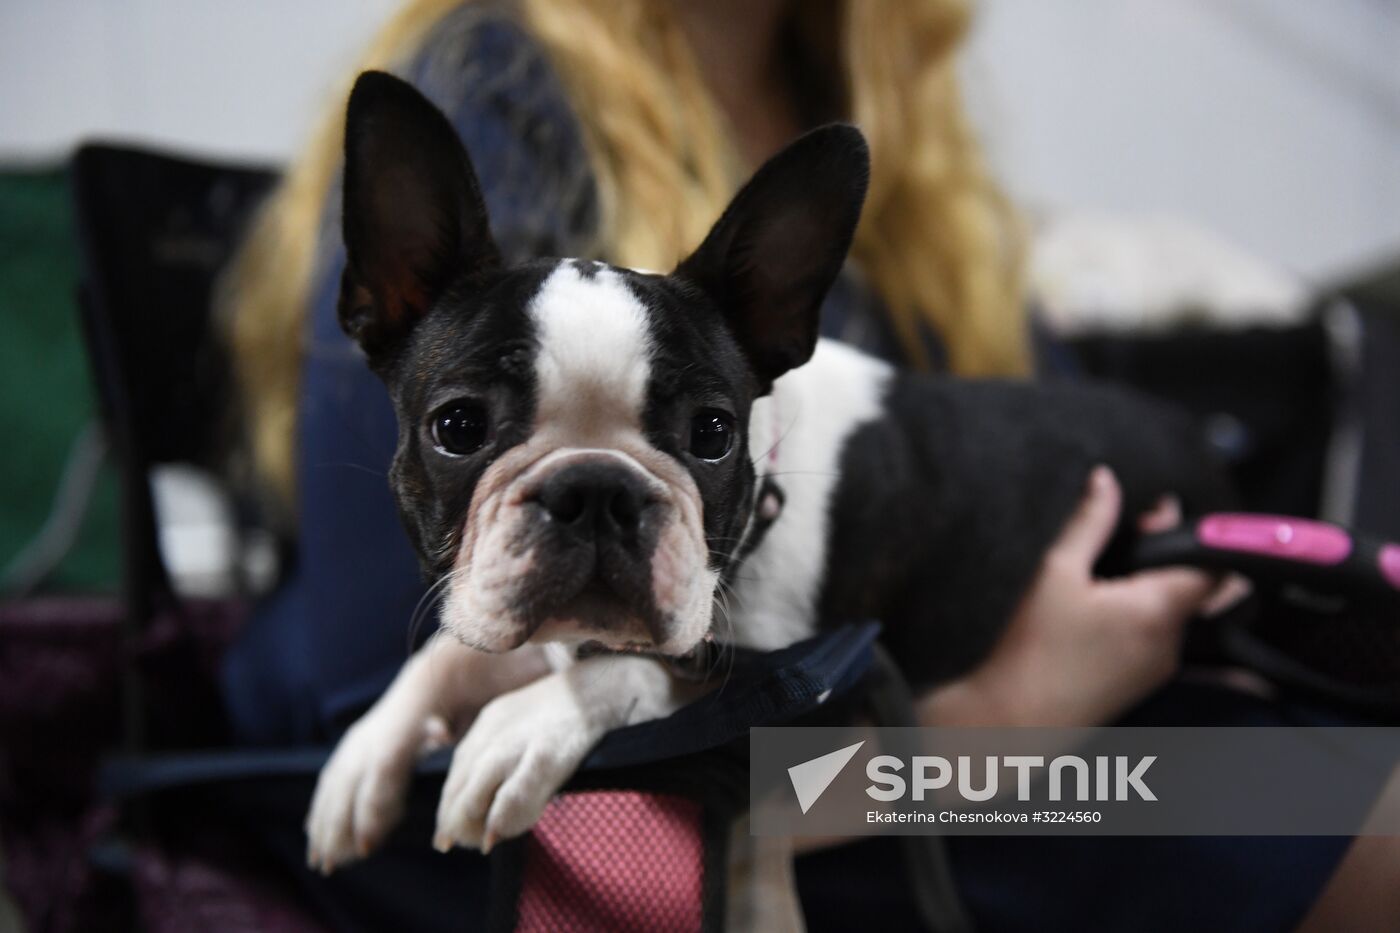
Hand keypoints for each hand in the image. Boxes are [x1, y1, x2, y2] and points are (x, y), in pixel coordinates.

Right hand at [305, 638, 549, 872]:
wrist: (521, 612)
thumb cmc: (529, 646)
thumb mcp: (523, 663)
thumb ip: (480, 704)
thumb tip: (438, 733)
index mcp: (429, 684)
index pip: (385, 753)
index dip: (374, 797)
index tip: (370, 840)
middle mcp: (406, 693)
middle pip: (356, 760)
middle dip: (340, 814)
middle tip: (333, 862)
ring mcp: (401, 700)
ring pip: (350, 759)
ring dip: (332, 809)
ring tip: (323, 856)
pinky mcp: (405, 709)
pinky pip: (359, 755)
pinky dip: (339, 792)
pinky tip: (331, 824)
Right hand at [921, 465, 1215, 726]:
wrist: (1010, 722)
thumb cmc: (1031, 650)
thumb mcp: (1056, 571)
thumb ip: (1089, 521)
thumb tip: (1105, 482)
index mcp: (1159, 610)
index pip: (1214, 566)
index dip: (1193, 534)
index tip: (1158, 515)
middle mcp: (1170, 643)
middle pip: (1197, 588)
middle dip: (1171, 559)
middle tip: (1129, 538)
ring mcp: (1158, 669)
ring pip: (1175, 614)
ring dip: (1152, 589)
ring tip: (1101, 578)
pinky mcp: (1139, 685)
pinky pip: (1155, 639)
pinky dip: (1138, 618)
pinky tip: (1093, 613)